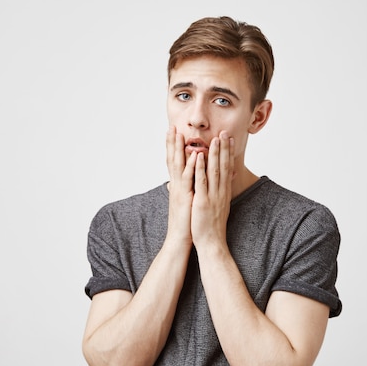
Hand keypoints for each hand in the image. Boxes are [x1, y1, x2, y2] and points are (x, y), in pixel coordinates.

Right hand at [165, 126, 195, 246]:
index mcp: (177, 185)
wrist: (180, 238)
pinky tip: (194, 155)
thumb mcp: (184, 202)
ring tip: (179, 133)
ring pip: (178, 166)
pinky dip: (191, 167)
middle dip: (172, 142)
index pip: (174, 162)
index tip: (174, 133)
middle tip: (172, 126)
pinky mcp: (185, 197)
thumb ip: (182, 190)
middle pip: (172, 159)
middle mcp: (176, 185)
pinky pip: (188, 179)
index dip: (173, 147)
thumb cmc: (185, 221)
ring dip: (179, 149)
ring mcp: (179, 191)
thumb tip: (176, 184)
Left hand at [191, 131, 234, 248]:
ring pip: (214, 171)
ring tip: (215, 138)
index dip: (228, 153)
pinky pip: (202, 182)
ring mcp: (212, 196)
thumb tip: (217, 186)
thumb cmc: (211, 227)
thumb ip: (216, 194)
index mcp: (222, 192)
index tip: (228, 140)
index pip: (226, 169)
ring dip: (215, 154)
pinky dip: (200, 169)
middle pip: (223, 166)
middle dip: (224, 148)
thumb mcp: (216, 208)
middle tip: (225, 132)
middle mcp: (220, 192)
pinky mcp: (202, 201)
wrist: (212, 243)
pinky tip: (199, 157)